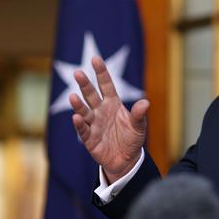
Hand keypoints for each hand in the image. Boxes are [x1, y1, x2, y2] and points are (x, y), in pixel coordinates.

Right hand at [69, 56, 148, 183]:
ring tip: (73, 96)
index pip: (106, 85)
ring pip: (84, 111)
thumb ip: (140, 115)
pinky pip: (83, 130)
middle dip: (85, 84)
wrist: (126, 160)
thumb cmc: (132, 139)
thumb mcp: (139, 126)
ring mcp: (93, 124)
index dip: (101, 72)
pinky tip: (76, 118)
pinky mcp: (89, 139)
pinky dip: (80, 125)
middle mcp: (100, 111)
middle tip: (78, 72)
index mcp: (113, 104)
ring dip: (78, 105)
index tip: (95, 59)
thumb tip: (146, 103)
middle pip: (91, 95)